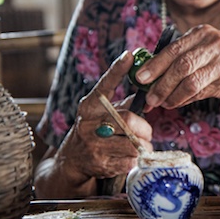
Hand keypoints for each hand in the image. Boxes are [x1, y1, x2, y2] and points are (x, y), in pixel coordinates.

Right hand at [55, 51, 152, 180]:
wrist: (72, 160)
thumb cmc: (96, 131)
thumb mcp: (103, 114)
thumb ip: (124, 103)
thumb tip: (147, 87)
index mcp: (91, 105)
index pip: (105, 84)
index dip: (117, 69)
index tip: (129, 55)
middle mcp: (89, 122)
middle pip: (128, 120)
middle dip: (145, 128)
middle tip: (147, 133)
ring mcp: (92, 143)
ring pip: (132, 142)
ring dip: (143, 146)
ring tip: (141, 146)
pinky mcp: (99, 163)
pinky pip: (129, 160)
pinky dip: (136, 159)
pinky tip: (130, 157)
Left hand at [134, 24, 219, 109]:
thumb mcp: (204, 50)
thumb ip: (181, 59)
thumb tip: (150, 77)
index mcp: (201, 33)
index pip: (172, 49)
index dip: (154, 64)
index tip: (139, 78)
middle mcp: (212, 42)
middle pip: (179, 64)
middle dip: (160, 82)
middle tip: (148, 97)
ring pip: (189, 79)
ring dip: (171, 94)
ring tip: (161, 103)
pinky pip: (199, 89)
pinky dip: (183, 98)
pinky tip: (176, 102)